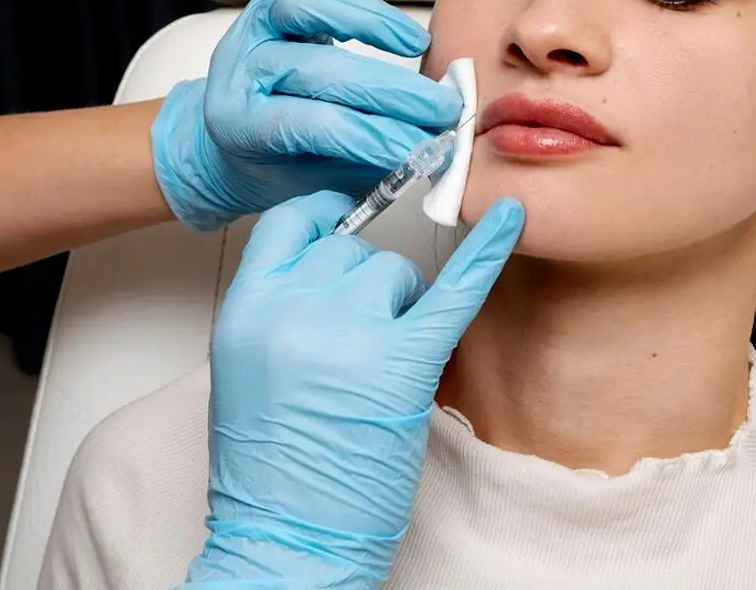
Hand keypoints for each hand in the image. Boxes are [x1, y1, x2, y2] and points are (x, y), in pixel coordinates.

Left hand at [151, 0, 462, 229]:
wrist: (231, 141)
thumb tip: (434, 156)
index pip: (315, 125)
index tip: (423, 149)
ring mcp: (250, 27)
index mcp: (241, 127)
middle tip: (441, 107)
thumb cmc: (282, 164)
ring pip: (302, 4)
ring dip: (369, 20)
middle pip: (318, 68)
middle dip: (391, 90)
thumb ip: (368, 170)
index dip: (374, 137)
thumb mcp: (317, 184)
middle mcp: (238, 71)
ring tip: (417, 44)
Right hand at [183, 190, 525, 589]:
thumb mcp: (243, 366)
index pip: (290, 222)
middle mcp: (294, 309)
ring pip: (395, 271)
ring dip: (400, 305)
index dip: (321, 220)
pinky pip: (452, 293)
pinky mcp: (403, 364)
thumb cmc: (266, 468)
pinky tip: (512, 220)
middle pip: (350, 250)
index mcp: (245, 307)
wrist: (285, 536)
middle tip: (361, 340)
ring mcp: (350, 333)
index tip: (341, 224)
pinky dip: (486, 254)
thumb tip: (326, 265)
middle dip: (364, 284)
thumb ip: (277, 306)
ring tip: (382, 363)